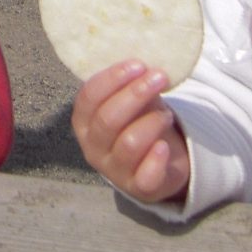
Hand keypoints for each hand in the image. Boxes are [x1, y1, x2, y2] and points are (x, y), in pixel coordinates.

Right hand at [71, 60, 190, 206]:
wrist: (156, 163)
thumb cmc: (138, 122)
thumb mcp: (129, 103)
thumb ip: (130, 86)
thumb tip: (144, 63)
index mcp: (84, 122)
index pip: (89, 97)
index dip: (113, 78)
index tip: (138, 64)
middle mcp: (92, 147)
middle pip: (108, 118)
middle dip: (135, 94)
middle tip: (159, 78)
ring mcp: (114, 170)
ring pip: (129, 143)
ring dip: (151, 122)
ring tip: (168, 114)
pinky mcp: (138, 188)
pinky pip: (145, 176)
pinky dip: (156, 159)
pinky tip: (165, 146)